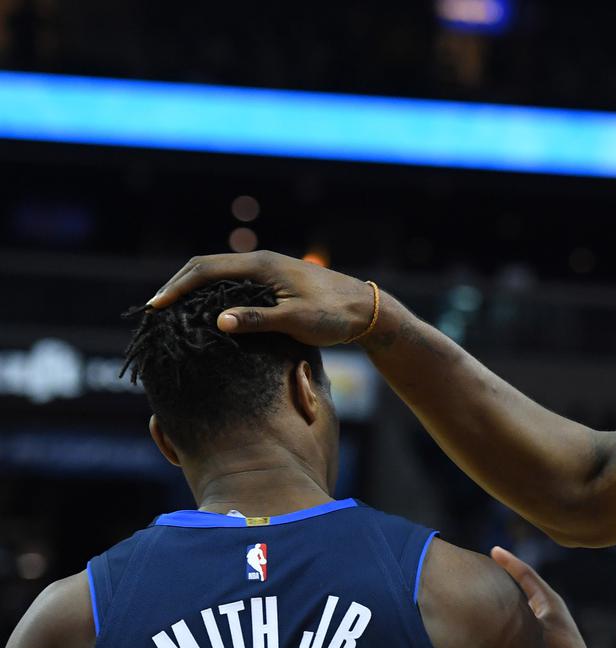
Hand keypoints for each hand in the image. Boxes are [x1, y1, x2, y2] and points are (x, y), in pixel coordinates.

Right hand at [146, 250, 375, 345]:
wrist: (366, 311)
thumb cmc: (334, 316)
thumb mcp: (296, 322)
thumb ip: (258, 320)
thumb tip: (218, 321)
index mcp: (262, 265)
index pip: (206, 270)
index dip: (177, 287)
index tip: (155, 307)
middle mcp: (262, 261)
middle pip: (206, 267)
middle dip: (177, 284)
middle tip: (154, 309)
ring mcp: (268, 269)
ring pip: (219, 273)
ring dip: (193, 287)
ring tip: (171, 309)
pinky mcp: (274, 281)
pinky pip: (233, 281)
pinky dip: (212, 291)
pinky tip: (205, 310)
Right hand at [490, 546, 597, 647]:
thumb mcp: (531, 626)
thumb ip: (511, 614)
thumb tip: (485, 608)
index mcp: (548, 600)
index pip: (525, 574)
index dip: (509, 562)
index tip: (494, 551)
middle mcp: (549, 609)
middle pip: (524, 587)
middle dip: (507, 578)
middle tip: (489, 568)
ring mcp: (547, 625)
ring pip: (521, 606)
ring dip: (507, 601)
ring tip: (488, 594)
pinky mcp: (543, 641)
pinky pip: (521, 623)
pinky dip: (509, 619)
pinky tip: (498, 625)